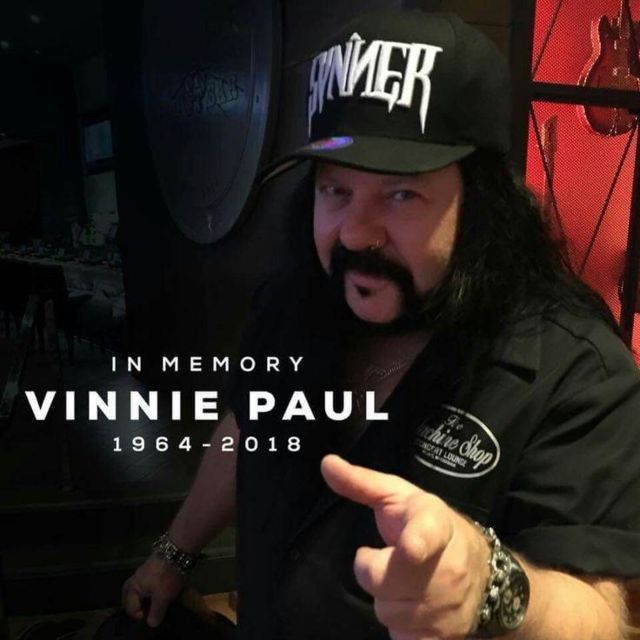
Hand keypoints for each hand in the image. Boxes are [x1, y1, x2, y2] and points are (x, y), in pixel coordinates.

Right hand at [122, 554, 187, 626]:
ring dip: (148, 598)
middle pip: (131, 598)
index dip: (142, 616)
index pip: (131, 609)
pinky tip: (163, 591)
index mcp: (132, 588)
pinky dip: (153, 590)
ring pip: (141, 590)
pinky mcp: (153, 568)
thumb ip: (156, 613)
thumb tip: (152, 624)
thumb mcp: (162, 597)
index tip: (154, 615)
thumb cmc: (166, 576)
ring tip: (159, 603)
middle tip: (151, 611)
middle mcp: (134, 580)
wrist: (177, 551)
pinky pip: (149, 584)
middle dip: (140, 606)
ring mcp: (143, 572)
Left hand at [320, 454, 490, 639]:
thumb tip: (326, 463)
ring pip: (386, 612)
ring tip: (405, 582)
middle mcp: (445, 570)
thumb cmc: (431, 526)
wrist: (486, 574)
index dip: (416, 543)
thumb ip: (361, 482)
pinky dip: (401, 628)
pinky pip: (401, 638)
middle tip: (391, 559)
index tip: (410, 547)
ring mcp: (445, 608)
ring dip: (388, 599)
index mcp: (433, 525)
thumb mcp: (400, 496)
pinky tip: (413, 609)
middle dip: (375, 570)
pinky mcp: (443, 638)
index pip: (425, 536)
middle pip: (381, 581)